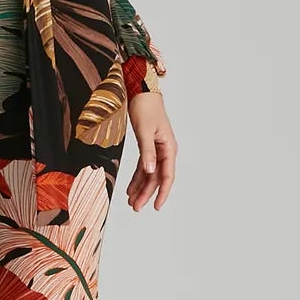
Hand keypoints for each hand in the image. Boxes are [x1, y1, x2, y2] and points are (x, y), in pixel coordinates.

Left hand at [125, 91, 175, 210]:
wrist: (142, 91)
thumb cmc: (145, 107)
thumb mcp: (144, 131)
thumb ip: (147, 152)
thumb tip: (150, 171)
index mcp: (169, 148)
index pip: (167, 176)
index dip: (162, 193)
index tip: (155, 206)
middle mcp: (165, 151)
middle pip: (156, 178)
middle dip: (146, 193)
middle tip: (135, 207)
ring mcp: (157, 149)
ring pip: (149, 174)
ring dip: (140, 188)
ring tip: (131, 201)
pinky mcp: (148, 146)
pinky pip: (143, 166)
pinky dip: (137, 177)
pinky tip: (130, 188)